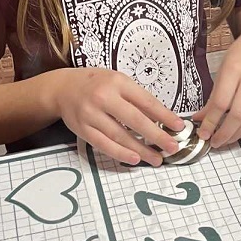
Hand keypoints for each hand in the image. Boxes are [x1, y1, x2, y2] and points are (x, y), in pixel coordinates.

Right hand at [51, 68, 184, 166]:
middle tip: (172, 147)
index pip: (146, 101)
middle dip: (156, 136)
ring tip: (156, 158)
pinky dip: (120, 153)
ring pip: (120, 136)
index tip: (178, 126)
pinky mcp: (83, 129)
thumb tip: (161, 118)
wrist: (63, 88)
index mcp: (118, 82)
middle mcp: (104, 97)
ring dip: (140, 149)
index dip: (164, 116)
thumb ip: (136, 97)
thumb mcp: (118, 81)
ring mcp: (91, 114)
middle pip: (135, 120)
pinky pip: (104, 144)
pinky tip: (134, 159)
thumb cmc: (96, 84)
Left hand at [197, 29, 240, 148]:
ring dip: (237, 135)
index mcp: (235, 69)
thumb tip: (201, 118)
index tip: (203, 132)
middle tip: (213, 142)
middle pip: (238, 113)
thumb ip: (213, 94)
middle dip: (224, 132)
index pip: (221, 102)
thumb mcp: (223, 68)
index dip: (211, 121)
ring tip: (225, 142)